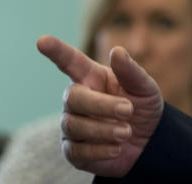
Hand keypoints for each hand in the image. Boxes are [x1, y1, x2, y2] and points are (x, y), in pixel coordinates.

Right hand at [37, 34, 163, 177]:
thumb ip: (131, 71)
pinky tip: (116, 148)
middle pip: (72, 97)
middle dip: (101, 105)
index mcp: (91, 77)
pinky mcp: (73, 151)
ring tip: (126, 132)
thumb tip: (116, 51)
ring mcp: (72, 124)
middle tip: (128, 110)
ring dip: (103, 130)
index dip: (56, 51)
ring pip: (74, 125)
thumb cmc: (142, 107)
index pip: (70, 61)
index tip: (42, 41)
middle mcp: (76, 98)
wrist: (149, 142)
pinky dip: (99, 150)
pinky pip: (76, 151)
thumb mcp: (144, 87)